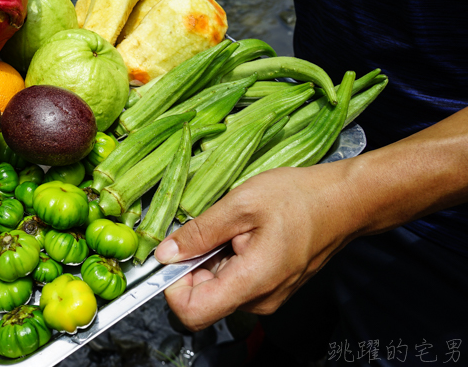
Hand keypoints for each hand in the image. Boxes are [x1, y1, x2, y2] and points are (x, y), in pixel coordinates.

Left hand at [155, 162, 359, 330]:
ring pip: (218, 287)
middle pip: (202, 299)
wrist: (346, 201)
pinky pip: (235, 280)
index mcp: (251, 283)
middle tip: (212, 228)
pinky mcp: (272, 286)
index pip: (191, 313)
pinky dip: (228, 258)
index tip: (175, 254)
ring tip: (235, 226)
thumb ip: (199, 232)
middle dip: (194, 264)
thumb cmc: (300, 198)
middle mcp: (259, 300)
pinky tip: (245, 232)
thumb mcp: (241, 204)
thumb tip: (165, 253)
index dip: (172, 286)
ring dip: (212, 258)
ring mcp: (267, 296)